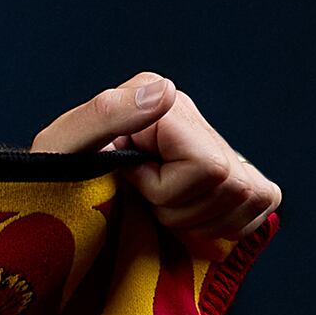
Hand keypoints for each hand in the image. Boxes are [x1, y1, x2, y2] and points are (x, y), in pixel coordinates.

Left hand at [33, 72, 279, 246]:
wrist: (55, 197)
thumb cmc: (53, 172)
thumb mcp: (65, 145)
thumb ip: (108, 113)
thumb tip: (166, 91)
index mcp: (154, 94)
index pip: (208, 167)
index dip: (164, 189)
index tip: (127, 181)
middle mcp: (190, 112)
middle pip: (232, 186)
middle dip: (180, 210)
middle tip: (140, 200)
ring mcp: (216, 140)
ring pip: (251, 197)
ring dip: (199, 220)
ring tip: (156, 206)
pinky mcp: (233, 171)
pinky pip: (261, 204)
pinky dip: (224, 224)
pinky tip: (186, 214)